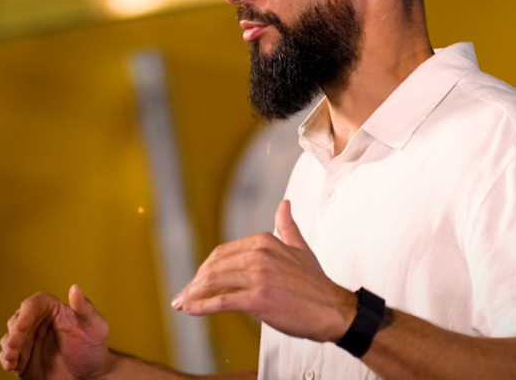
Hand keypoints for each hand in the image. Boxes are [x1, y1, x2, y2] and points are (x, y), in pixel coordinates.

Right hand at [0, 285, 111, 378]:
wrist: (90, 374)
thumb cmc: (93, 346)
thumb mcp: (94, 325)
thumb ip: (84, 307)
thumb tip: (75, 287)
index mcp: (52, 310)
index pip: (35, 304)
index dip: (26, 312)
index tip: (23, 325)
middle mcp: (37, 323)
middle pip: (17, 320)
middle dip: (14, 332)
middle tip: (15, 344)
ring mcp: (29, 341)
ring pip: (9, 338)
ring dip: (8, 346)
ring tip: (12, 356)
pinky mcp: (23, 359)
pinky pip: (8, 356)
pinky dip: (6, 359)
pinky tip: (11, 364)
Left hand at [172, 200, 356, 342]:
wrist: (333, 310)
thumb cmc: (316, 285)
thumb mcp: (300, 248)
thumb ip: (287, 226)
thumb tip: (284, 204)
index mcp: (265, 241)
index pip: (222, 252)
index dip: (206, 268)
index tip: (197, 280)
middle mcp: (259, 255)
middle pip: (214, 266)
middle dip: (195, 282)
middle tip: (184, 295)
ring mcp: (258, 276)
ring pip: (214, 282)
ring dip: (192, 294)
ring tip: (181, 303)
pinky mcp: (258, 298)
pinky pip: (222, 301)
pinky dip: (201, 306)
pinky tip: (190, 310)